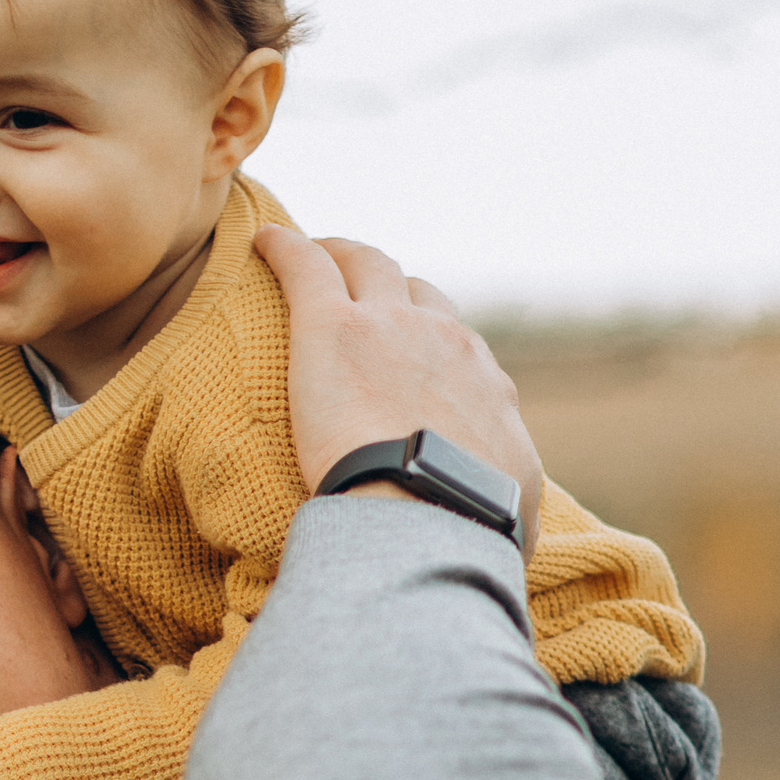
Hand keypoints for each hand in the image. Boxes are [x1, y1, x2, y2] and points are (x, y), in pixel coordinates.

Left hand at [256, 226, 544, 556]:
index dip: (431, 347)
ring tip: (318, 259)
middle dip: (392, 288)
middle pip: (418, 294)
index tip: (409, 358)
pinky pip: (307, 267)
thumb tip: (513, 536)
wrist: (430, 508)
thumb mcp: (513, 519)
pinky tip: (265, 243)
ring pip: (368, 264)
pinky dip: (286, 249)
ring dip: (344, 256)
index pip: (458, 350)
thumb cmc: (471, 525)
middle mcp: (446, 342)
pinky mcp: (332, 324)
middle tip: (362, 295)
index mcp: (485, 386)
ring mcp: (390, 325)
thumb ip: (511, 513)